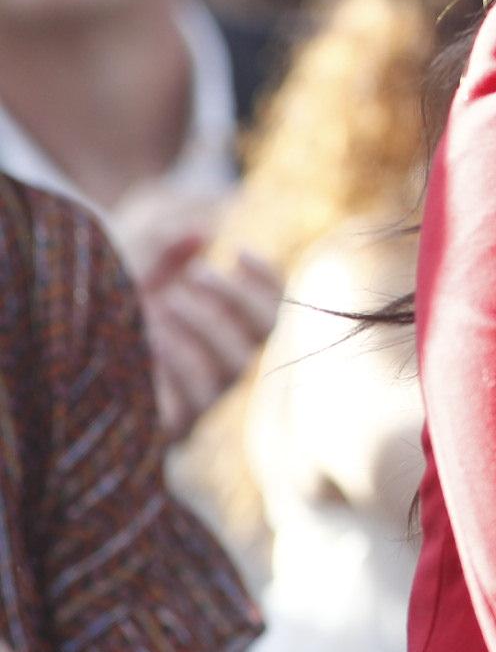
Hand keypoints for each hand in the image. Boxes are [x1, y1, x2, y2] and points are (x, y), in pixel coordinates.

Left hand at [113, 189, 281, 440]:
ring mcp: (208, 395)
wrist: (63, 380)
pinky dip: (179, 358)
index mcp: (228, 328)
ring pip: (236, 363)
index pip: (276, 306)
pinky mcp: (182, 422)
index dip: (269, 280)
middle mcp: (228, 363)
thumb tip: (202, 229)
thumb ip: (164, 250)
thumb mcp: (131, 276)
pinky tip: (153, 334)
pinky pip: (199, 395)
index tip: (239, 251)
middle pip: (267, 332)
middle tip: (198, 273)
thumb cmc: (106, 320)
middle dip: (238, 298)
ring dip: (207, 325)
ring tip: (167, 301)